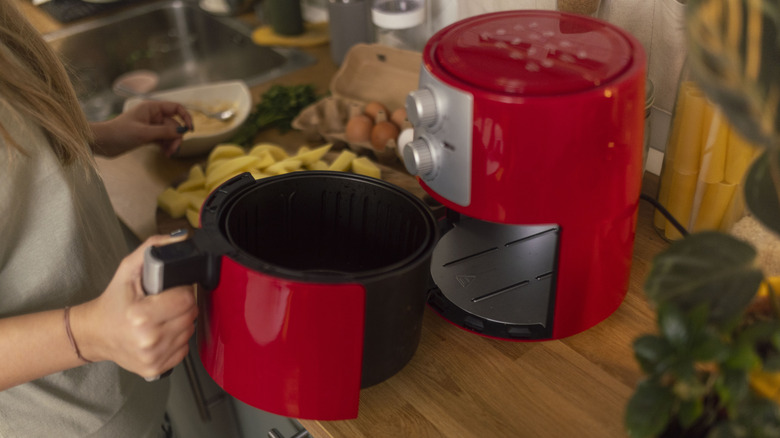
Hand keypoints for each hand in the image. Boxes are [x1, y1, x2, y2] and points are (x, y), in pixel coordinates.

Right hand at [71, 234, 197, 378]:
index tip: (170, 291)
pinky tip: (161, 332)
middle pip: (190, 315)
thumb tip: (181, 239)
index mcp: (141, 315)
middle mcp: (148, 339)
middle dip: (181, 306)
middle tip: (164, 303)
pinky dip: (177, 339)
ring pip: (189, 331)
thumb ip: (154, 248)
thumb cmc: (113, 302)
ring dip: (180, 322)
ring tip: (161, 317)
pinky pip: (184, 349)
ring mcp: (153, 356)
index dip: (181, 291)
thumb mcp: (128, 270)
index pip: (187, 299)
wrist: (95, 334)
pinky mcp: (156, 368)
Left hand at [90, 100, 193, 156]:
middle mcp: (153, 115)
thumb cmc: (120, 133)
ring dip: (171, 143)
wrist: (103, 142)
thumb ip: (164, 132)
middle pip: (174, 124)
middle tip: (173, 150)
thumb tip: (181, 132)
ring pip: (169, 133)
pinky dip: (165, 145)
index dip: (186, 117)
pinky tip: (165, 153)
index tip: (190, 130)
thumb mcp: (144, 133)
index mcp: (152, 108)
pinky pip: (163, 139)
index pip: (176, 108)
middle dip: (176, 137)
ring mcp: (151, 125)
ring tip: (168, 154)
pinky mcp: (147, 135)